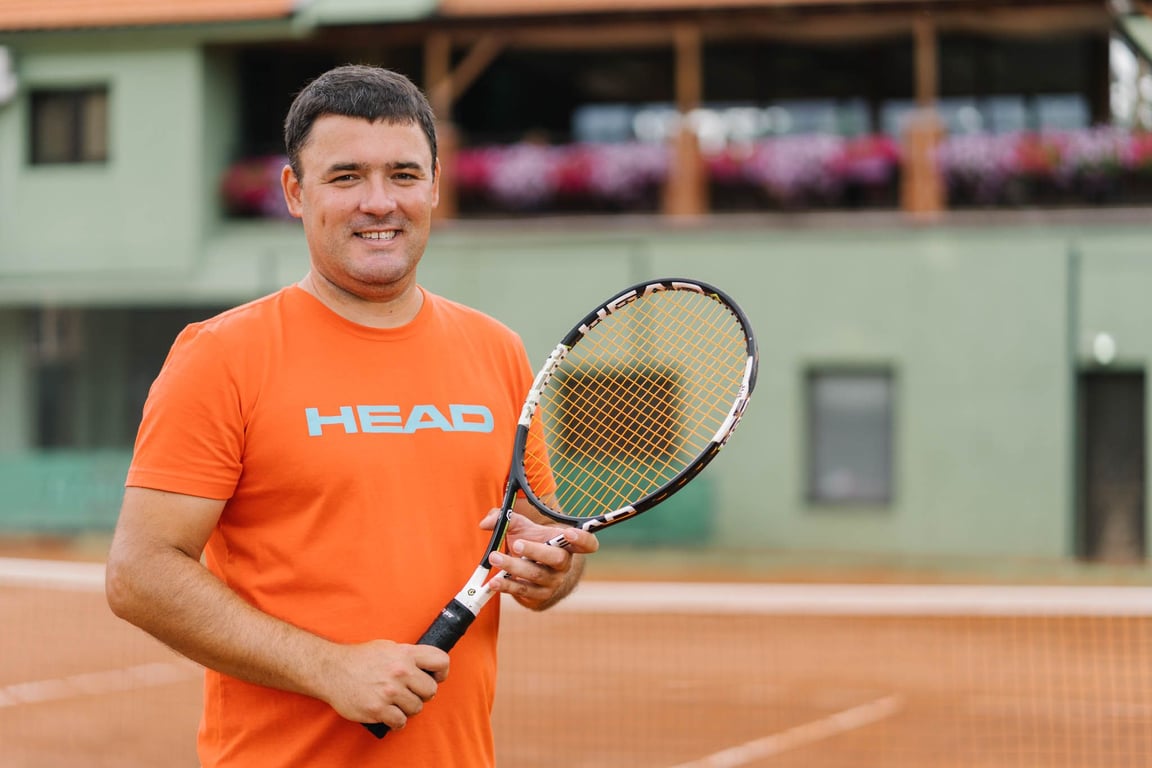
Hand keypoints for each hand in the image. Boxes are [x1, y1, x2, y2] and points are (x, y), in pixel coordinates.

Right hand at [316, 639, 448, 728]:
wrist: (332, 670)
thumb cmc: (360, 658)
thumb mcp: (387, 646)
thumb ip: (408, 655)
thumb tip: (426, 665)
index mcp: (405, 654)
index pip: (441, 661)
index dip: (441, 672)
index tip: (435, 677)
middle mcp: (400, 672)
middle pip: (431, 690)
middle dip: (423, 694)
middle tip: (410, 693)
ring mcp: (389, 691)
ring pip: (417, 708)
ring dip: (408, 708)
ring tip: (396, 702)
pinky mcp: (378, 709)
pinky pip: (400, 722)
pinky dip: (396, 721)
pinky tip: (389, 714)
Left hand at [480, 508, 598, 609]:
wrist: (528, 569)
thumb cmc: (530, 542)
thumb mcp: (522, 527)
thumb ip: (506, 519)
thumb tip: (487, 522)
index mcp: (567, 545)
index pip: (587, 543)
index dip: (582, 538)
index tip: (568, 532)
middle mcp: (564, 564)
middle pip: (557, 559)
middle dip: (536, 551)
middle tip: (516, 544)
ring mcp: (553, 582)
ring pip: (535, 575)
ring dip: (513, 566)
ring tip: (494, 557)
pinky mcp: (539, 596)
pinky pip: (523, 591)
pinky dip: (507, 586)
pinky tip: (494, 581)